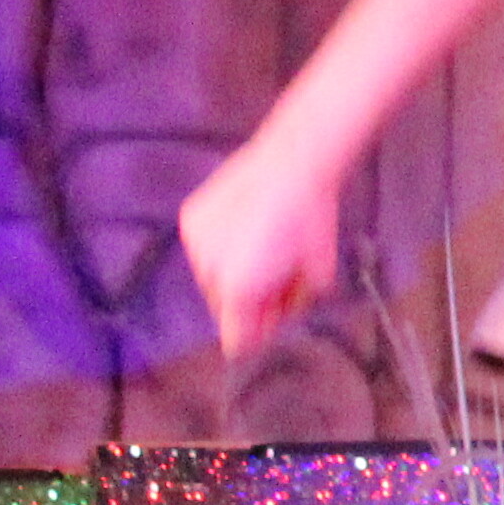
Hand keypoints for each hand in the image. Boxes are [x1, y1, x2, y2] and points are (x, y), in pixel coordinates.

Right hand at [177, 137, 344, 362]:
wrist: (293, 166)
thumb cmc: (311, 219)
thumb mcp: (313, 273)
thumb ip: (289, 305)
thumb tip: (275, 321)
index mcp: (241, 291)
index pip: (235, 338)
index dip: (253, 336)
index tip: (266, 327)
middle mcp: (210, 272)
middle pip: (223, 306)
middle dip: (246, 299)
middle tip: (273, 280)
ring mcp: (196, 244)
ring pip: (209, 277)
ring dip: (230, 273)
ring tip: (262, 247)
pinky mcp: (190, 219)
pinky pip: (202, 247)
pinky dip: (218, 245)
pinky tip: (245, 229)